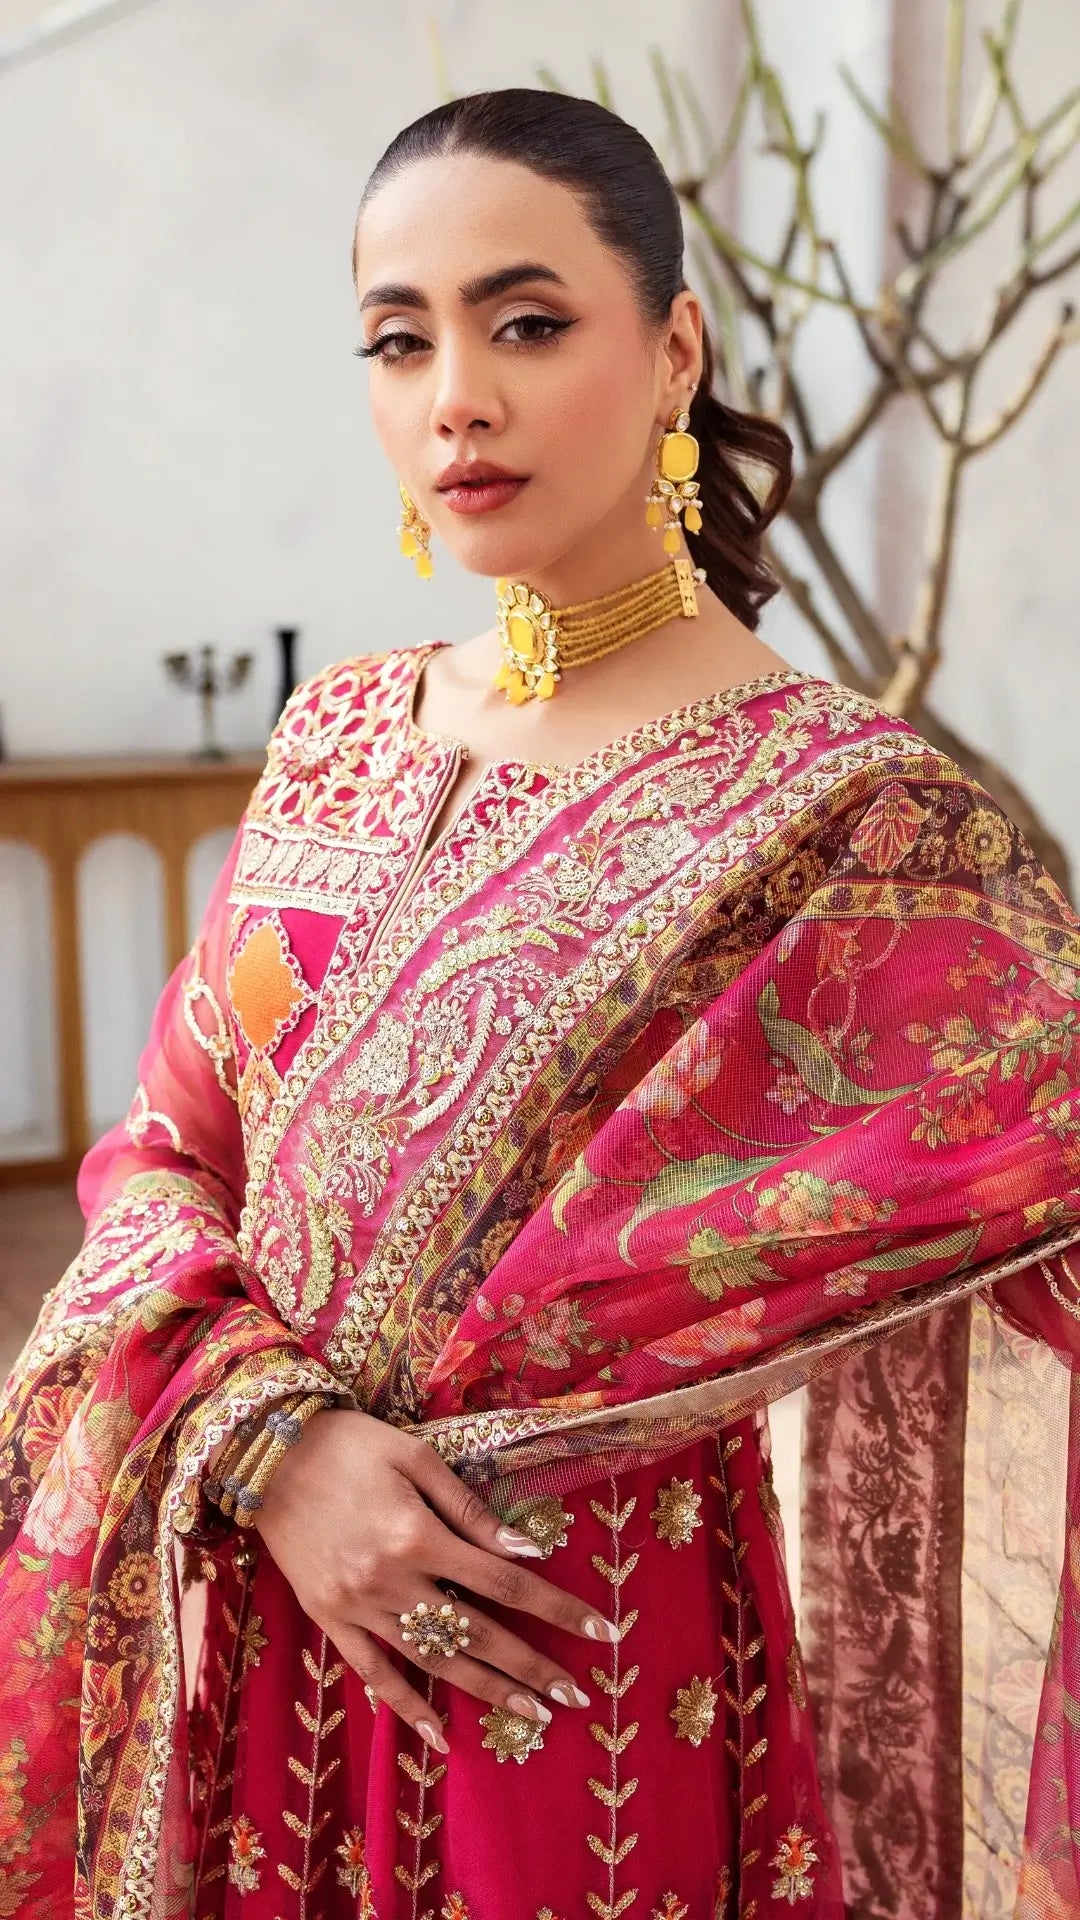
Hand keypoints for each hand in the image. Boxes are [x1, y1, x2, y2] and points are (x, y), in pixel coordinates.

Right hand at [253, 1407, 618, 1753]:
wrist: (265, 1453)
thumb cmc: (349, 1444)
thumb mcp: (416, 1458)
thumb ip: (469, 1509)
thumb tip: (525, 1549)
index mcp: (418, 1536)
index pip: (505, 1583)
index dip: (556, 1610)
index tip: (600, 1632)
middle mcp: (391, 1581)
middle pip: (476, 1634)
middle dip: (531, 1667)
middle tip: (575, 1697)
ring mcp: (357, 1607)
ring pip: (432, 1662)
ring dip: (485, 1691)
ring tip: (531, 1715)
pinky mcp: (328, 1619)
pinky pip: (373, 1674)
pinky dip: (406, 1708)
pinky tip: (440, 1736)